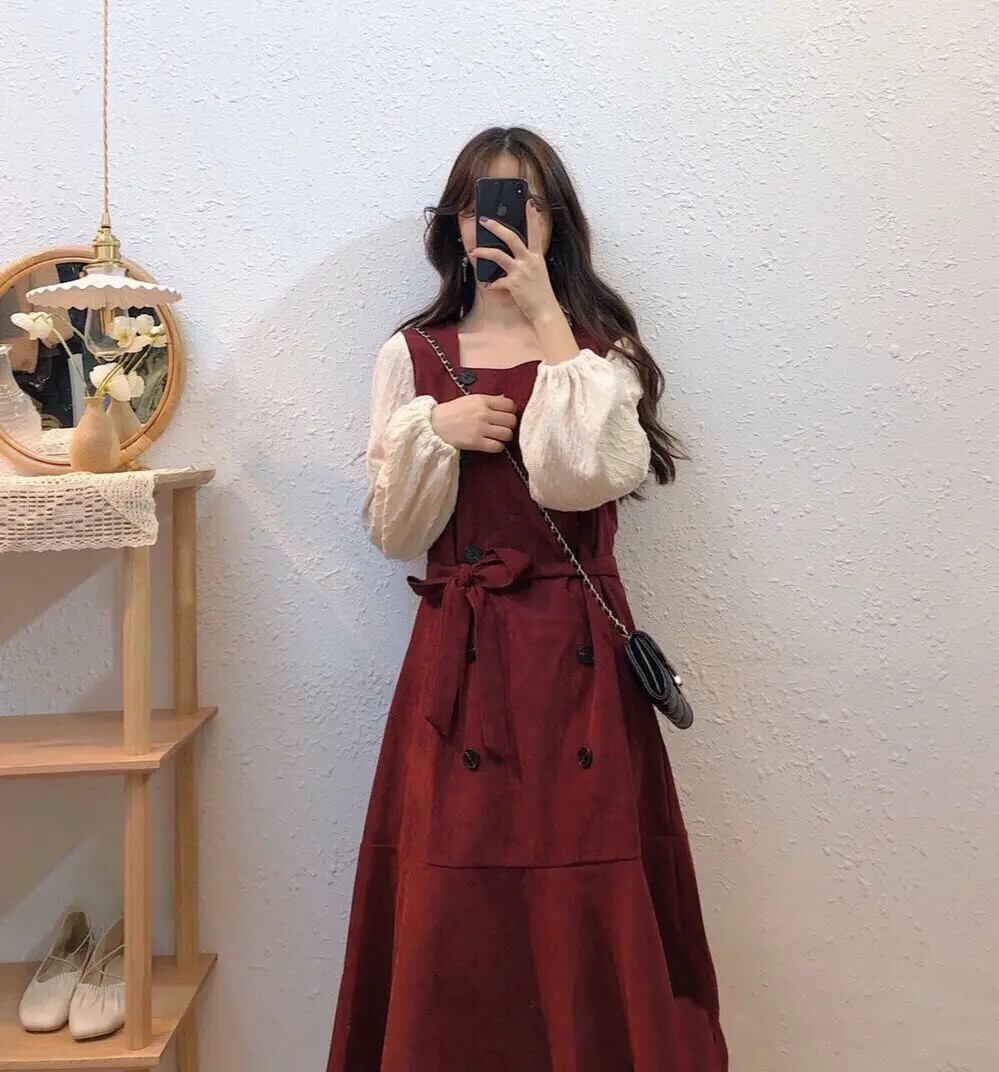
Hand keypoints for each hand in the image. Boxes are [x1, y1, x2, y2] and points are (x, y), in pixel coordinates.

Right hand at [431, 393, 517, 452]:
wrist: (434, 425)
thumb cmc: (452, 412)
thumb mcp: (471, 399)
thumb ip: (489, 400)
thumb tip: (506, 400)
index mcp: (482, 400)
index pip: (510, 405)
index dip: (510, 412)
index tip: (505, 416)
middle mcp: (483, 413)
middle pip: (511, 421)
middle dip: (509, 425)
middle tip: (502, 427)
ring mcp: (480, 428)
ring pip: (507, 434)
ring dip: (504, 437)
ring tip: (497, 436)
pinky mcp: (476, 442)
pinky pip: (498, 446)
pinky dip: (497, 447)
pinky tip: (491, 444)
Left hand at [472, 198, 560, 324]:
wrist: (546, 311)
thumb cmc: (541, 293)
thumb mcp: (538, 273)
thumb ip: (528, 263)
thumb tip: (513, 257)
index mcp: (537, 257)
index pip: (535, 232)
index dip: (532, 216)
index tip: (529, 202)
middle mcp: (529, 261)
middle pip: (511, 237)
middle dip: (496, 227)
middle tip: (484, 220)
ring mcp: (521, 271)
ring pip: (498, 255)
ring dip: (484, 251)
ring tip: (473, 251)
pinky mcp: (513, 284)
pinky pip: (496, 281)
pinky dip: (491, 283)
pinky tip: (488, 285)